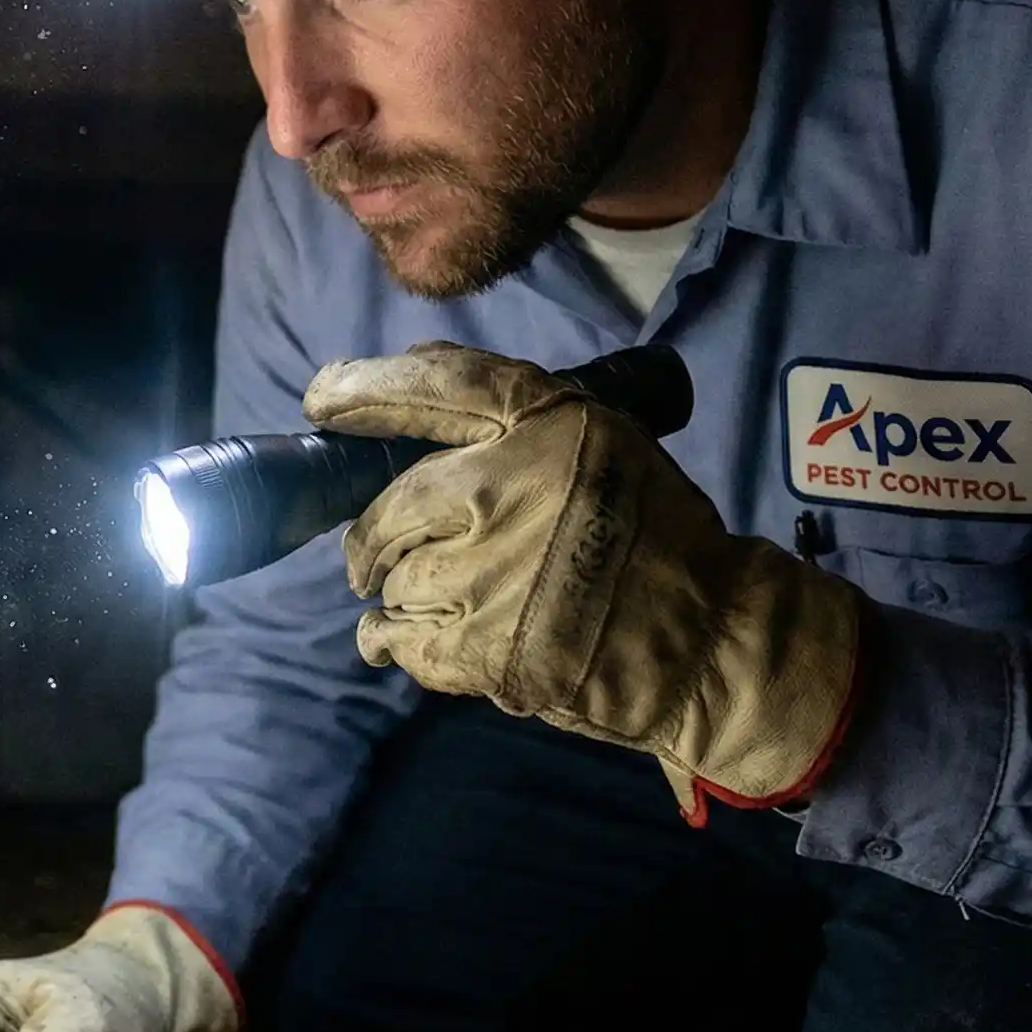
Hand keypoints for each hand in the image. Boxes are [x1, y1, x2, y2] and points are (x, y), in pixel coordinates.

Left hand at [303, 342, 862, 822]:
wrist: (710, 642)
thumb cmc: (658, 538)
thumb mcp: (608, 441)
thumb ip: (519, 417)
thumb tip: (408, 384)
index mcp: (549, 425)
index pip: (437, 385)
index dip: (366, 388)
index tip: (321, 397)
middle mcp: (508, 487)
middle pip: (390, 504)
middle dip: (378, 534)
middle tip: (384, 552)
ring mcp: (491, 571)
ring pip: (392, 577)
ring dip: (402, 590)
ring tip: (446, 598)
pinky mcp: (482, 647)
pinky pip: (397, 638)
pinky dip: (396, 639)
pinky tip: (415, 637)